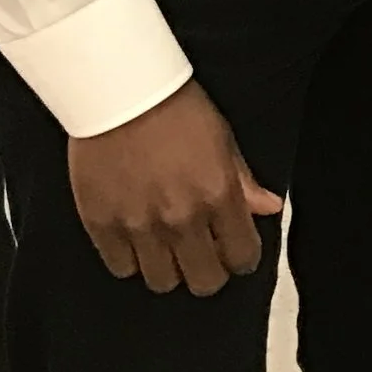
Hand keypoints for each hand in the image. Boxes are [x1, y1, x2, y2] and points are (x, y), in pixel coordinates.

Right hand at [67, 80, 281, 296]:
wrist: (119, 90)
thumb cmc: (175, 106)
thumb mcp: (222, 138)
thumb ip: (244, 181)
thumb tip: (270, 208)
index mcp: (218, 195)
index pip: (241, 257)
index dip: (242, 258)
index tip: (236, 251)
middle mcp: (181, 218)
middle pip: (204, 281)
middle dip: (209, 272)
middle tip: (203, 253)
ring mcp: (139, 226)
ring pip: (162, 282)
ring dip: (168, 267)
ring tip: (166, 245)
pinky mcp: (101, 225)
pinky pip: (121, 267)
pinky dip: (131, 258)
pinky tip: (136, 237)